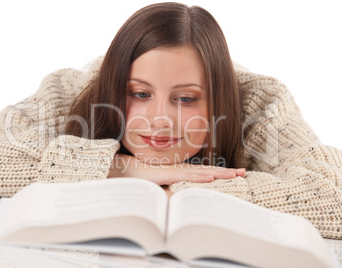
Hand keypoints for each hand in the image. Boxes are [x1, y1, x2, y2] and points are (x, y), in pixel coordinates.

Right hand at [108, 153, 245, 184]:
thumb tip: (185, 197)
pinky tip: (211, 176)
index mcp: (183, 172)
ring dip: (219, 173)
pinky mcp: (168, 174)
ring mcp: (176, 170)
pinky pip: (186, 175)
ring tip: (235, 174)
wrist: (127, 171)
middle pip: (208, 170)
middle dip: (227, 172)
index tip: (237, 174)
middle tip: (244, 172)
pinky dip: (199, 176)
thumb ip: (175, 189)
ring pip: (201, 172)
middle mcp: (182, 169)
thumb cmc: (144, 178)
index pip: (206, 172)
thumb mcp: (163, 185)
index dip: (222, 173)